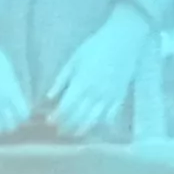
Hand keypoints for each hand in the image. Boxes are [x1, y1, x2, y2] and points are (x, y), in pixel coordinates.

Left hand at [44, 5, 160, 136]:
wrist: (124, 39)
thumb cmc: (96, 46)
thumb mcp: (74, 60)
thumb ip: (62, 80)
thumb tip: (49, 97)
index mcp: (81, 83)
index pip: (66, 106)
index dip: (57, 116)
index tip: (49, 122)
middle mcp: (95, 94)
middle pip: (79, 116)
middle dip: (68, 125)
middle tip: (59, 132)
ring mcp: (109, 96)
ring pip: (95, 119)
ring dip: (83, 129)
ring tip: (75, 134)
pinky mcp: (120, 95)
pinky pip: (112, 114)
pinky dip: (104, 123)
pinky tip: (98, 127)